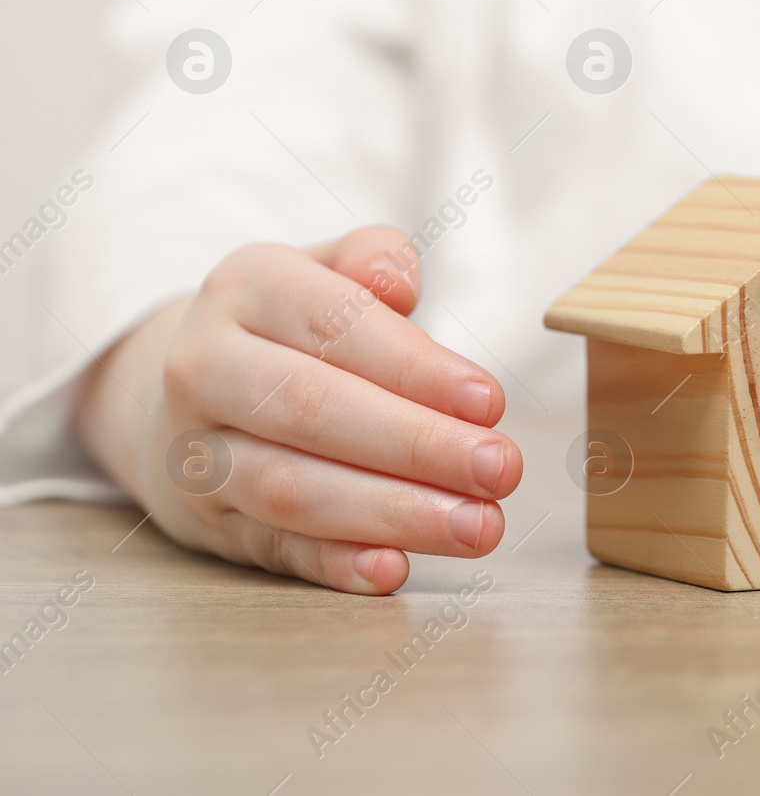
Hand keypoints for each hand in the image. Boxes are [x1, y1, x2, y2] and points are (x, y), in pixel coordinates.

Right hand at [78, 227, 521, 594]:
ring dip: (393, 513)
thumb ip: (374, 260)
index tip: (490, 402)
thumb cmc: (293, 325)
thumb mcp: (328, 269)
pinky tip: (394, 568)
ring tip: (477, 526)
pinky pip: (273, 547)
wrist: (188, 388)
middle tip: (501, 470)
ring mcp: (197, 452)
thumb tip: (398, 284)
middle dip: (418, 445)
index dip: (415, 368)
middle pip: (312, 409)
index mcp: (245, 287)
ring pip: (292, 488)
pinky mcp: (210, 522)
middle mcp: (205, 368)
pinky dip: (333, 565)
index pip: (335, 325)